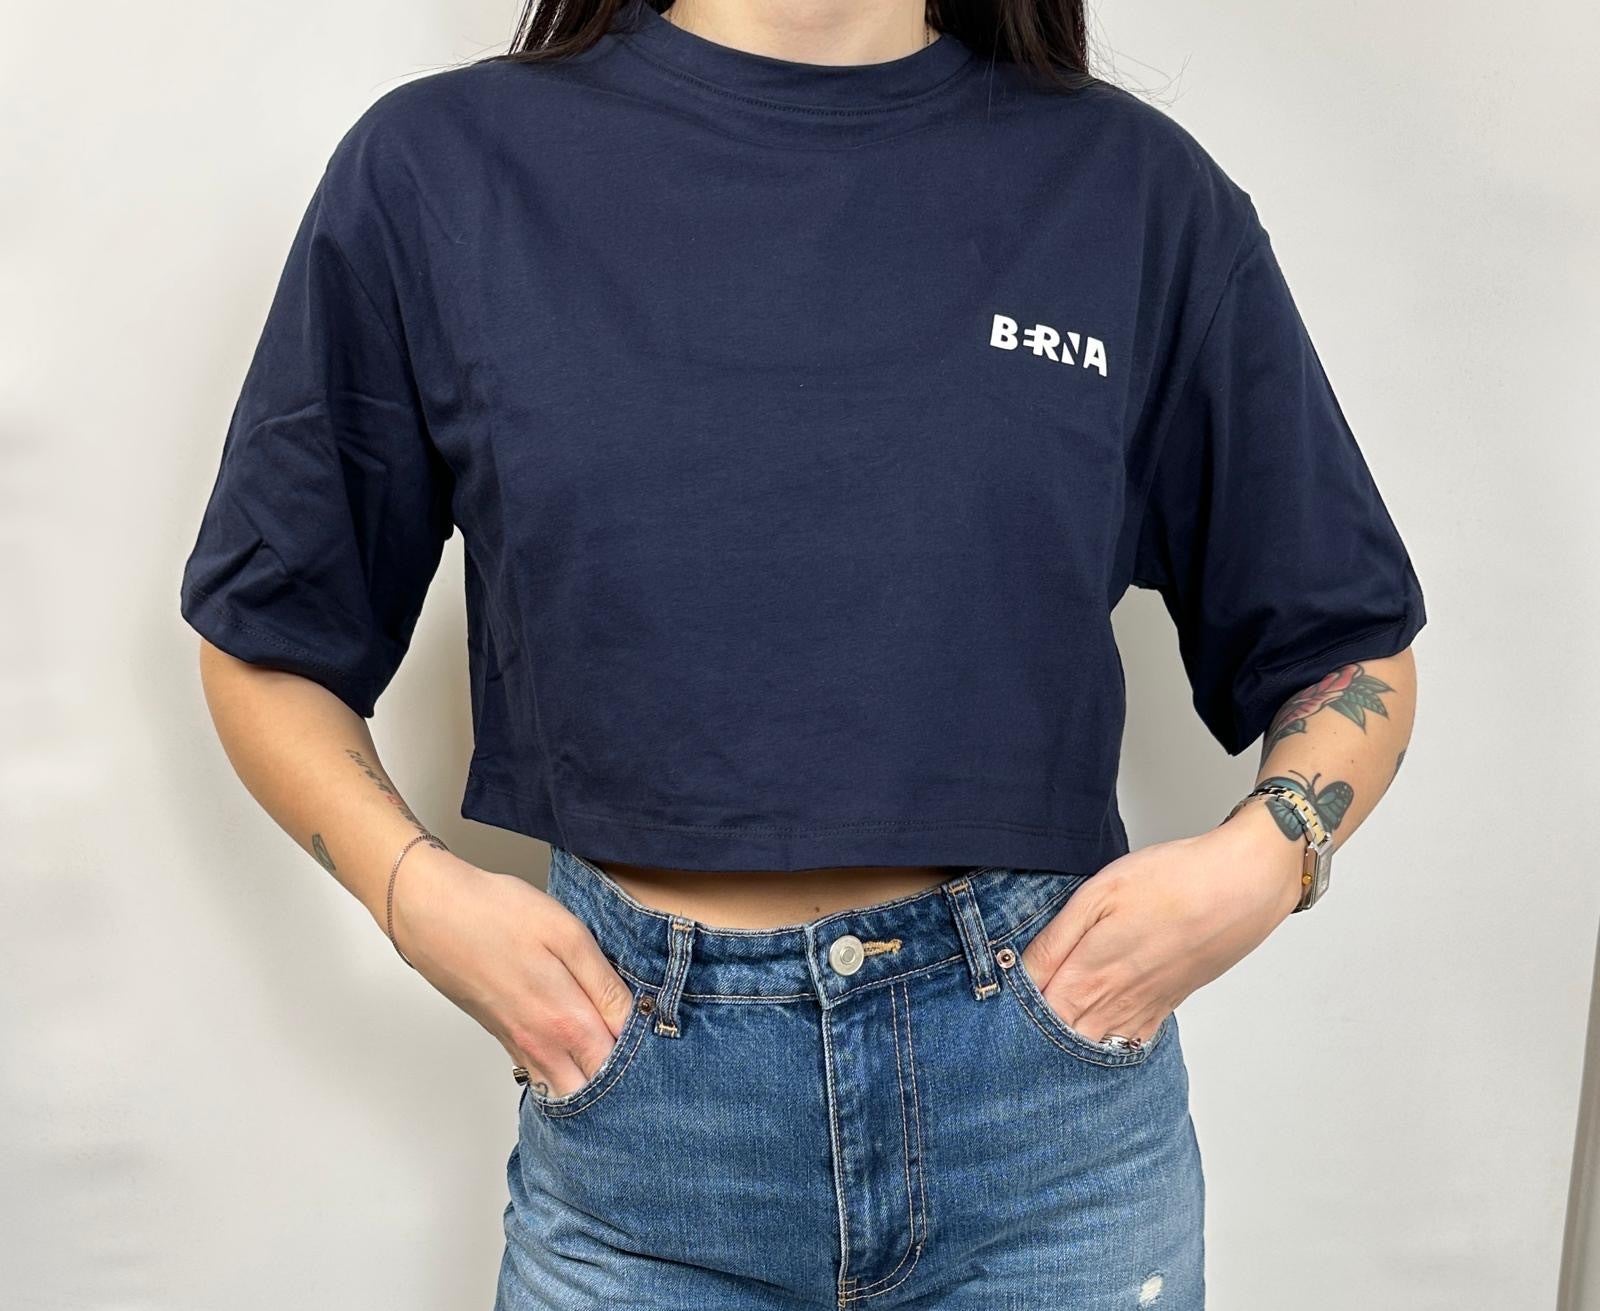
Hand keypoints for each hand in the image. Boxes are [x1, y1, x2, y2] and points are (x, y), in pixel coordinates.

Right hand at [389, 845, 635, 1098]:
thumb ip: (604, 984)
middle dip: (627, 1084)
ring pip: (568, 1092)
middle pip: (596, 1090)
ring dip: (597, 1087)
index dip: (650, 1058)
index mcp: (566, 1019)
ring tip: (625, 1066)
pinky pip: (544, 1079)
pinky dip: (568, 1079)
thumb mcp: (567, 934)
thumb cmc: (498, 915)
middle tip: (653, 1062)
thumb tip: (637, 1019)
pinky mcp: (505, 1042)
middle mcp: (543, 1046)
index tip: (669, 1046)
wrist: (432, 914)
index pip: (622, 1063)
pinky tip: (584, 1061)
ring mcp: (521, 1048)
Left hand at [1020, 798, 1305, 1045]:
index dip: (1005, 1016)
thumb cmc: (1171, 881)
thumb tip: (1018, 971)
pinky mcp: (1165, 1008)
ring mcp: (1142, 1011)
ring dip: (1062, 1047)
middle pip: (1057, 1040)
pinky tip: (1088, 1038)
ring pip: (1090, 1049)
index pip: (1031, 1015)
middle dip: (1027, 1039)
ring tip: (1036, 1043)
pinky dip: (1102, 1047)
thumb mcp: (1098, 894)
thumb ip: (1056, 939)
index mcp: (1088, 975)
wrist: (1240, 887)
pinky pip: (1126, 1044)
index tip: (985, 1014)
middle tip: (1002, 1037)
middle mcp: (1114, 1004)